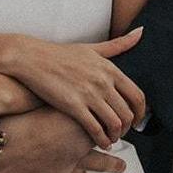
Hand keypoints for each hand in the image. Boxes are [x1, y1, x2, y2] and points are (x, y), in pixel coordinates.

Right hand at [5, 27, 145, 148]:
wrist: (31, 58)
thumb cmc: (59, 54)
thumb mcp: (92, 47)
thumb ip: (118, 44)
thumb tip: (140, 32)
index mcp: (109, 68)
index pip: (137, 96)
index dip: (141, 113)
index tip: (137, 120)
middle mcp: (102, 81)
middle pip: (128, 113)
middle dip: (128, 127)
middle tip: (122, 131)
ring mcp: (88, 94)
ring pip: (115, 124)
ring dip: (116, 135)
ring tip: (110, 138)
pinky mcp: (73, 106)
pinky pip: (96, 130)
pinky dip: (101, 140)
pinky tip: (99, 141)